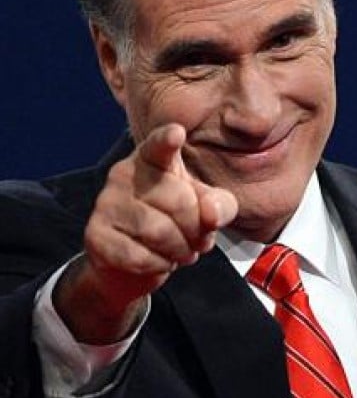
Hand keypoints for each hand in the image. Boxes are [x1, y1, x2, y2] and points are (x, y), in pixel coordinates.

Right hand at [54, 124, 236, 343]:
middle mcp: (124, 174)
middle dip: (197, 228)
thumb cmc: (176, 222)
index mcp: (154, 159)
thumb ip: (220, 205)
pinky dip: (159, 265)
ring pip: (158, 231)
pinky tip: (160, 260)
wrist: (133, 262)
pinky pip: (138, 256)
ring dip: (180, 249)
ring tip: (183, 251)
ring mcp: (106, 203)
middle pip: (177, 200)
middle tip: (199, 239)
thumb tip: (211, 213)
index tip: (177, 132)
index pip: (159, 146)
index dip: (167, 140)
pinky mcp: (96, 234)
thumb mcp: (207, 208)